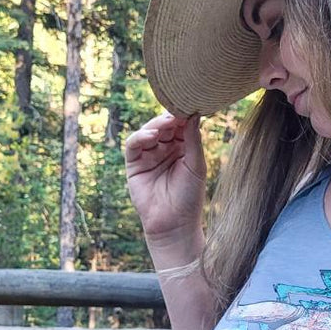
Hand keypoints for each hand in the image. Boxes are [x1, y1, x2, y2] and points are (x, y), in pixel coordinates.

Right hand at [124, 112, 206, 246]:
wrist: (174, 223)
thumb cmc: (189, 196)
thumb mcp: (196, 165)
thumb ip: (193, 140)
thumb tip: (194, 114)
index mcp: (183, 148)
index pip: (181, 126)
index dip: (183, 116)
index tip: (189, 106)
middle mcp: (165, 149)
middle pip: (164, 126)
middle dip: (169, 118)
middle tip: (176, 111)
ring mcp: (149, 155)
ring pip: (148, 132)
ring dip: (155, 125)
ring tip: (165, 124)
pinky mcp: (134, 164)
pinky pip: (134, 145)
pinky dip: (140, 137)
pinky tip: (151, 136)